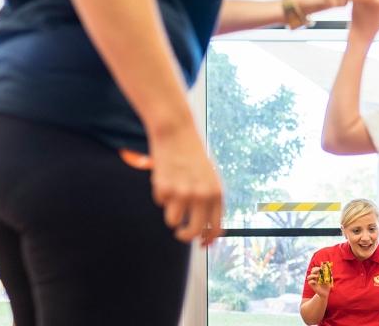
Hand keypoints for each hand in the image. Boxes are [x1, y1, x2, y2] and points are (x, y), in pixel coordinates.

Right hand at [149, 123, 223, 246]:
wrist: (177, 134)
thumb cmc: (193, 158)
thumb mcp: (209, 179)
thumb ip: (210, 202)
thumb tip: (207, 232)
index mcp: (217, 193)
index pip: (216, 228)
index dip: (208, 240)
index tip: (202, 245)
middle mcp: (202, 196)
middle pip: (193, 231)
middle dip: (185, 236)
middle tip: (180, 233)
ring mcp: (183, 193)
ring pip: (173, 221)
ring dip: (171, 212)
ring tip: (173, 191)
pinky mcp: (165, 189)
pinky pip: (161, 203)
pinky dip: (161, 195)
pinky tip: (165, 178)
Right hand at [306, 266, 332, 298]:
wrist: (325, 293)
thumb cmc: (327, 285)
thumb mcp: (329, 280)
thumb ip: (328, 275)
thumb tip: (329, 269)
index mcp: (318, 274)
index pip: (315, 269)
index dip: (317, 267)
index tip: (321, 267)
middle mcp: (314, 277)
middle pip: (312, 271)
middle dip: (315, 269)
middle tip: (319, 270)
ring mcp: (312, 281)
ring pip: (309, 276)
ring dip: (312, 275)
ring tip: (317, 276)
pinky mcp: (312, 286)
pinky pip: (310, 282)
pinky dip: (312, 281)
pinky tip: (316, 282)